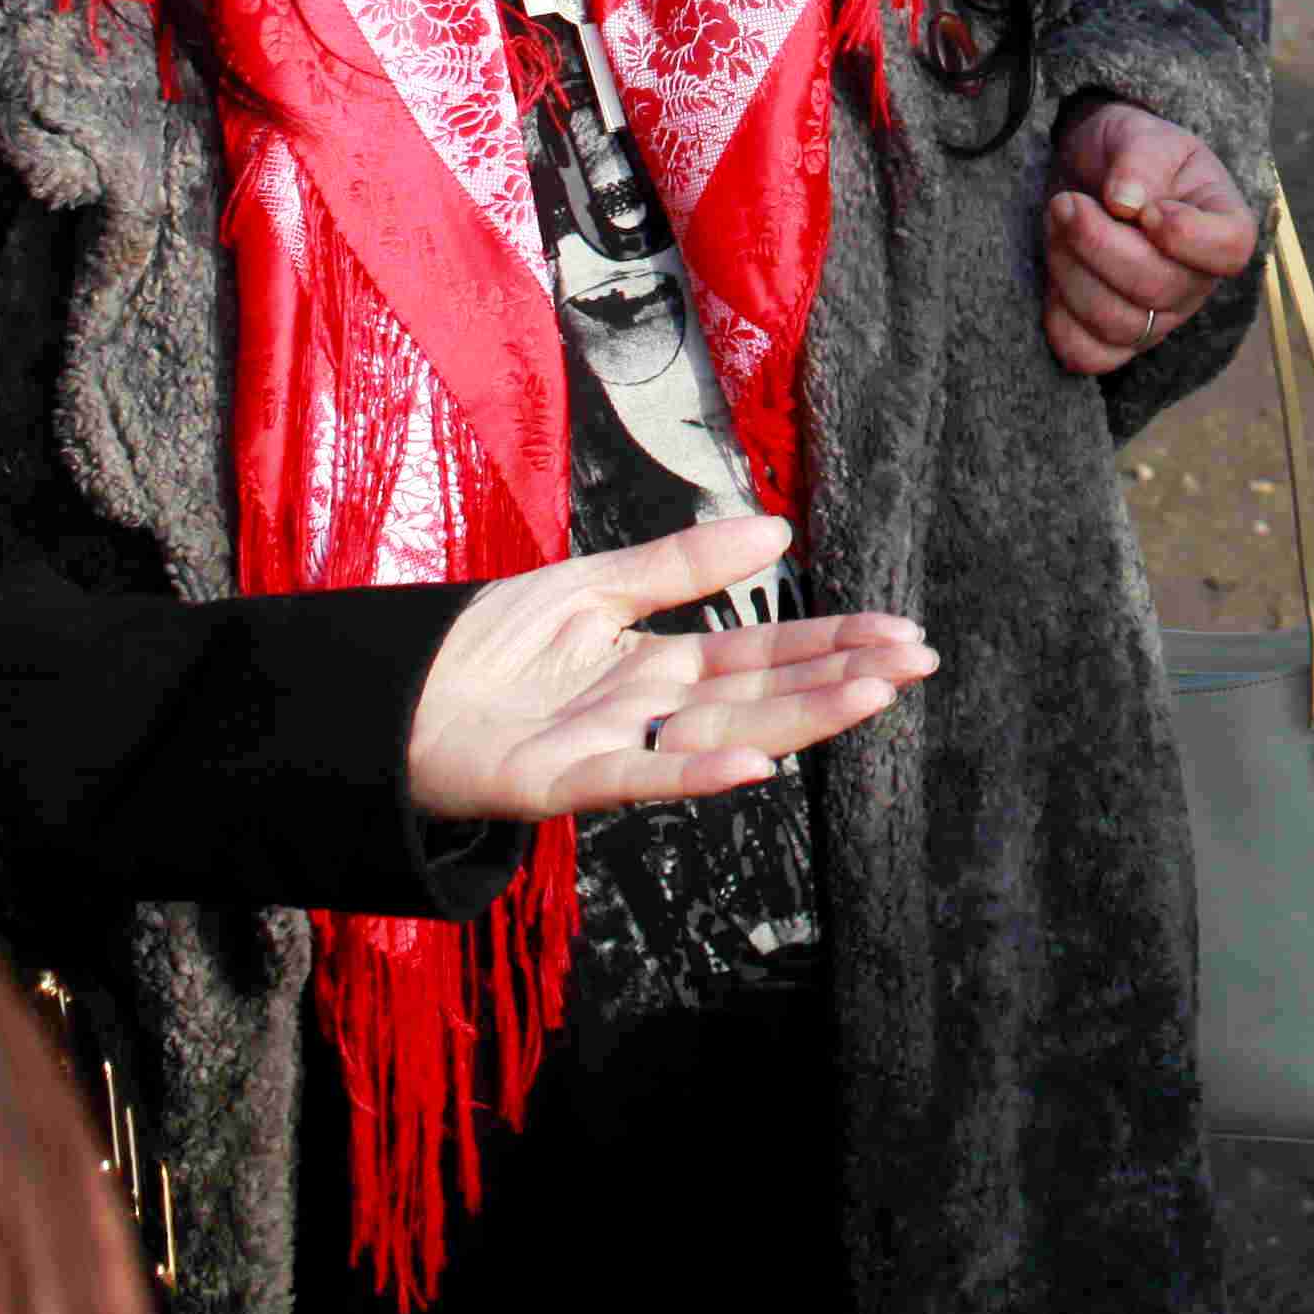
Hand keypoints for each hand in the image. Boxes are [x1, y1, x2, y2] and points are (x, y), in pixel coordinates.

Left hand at [405, 515, 934, 819]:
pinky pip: (641, 779)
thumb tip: (778, 532)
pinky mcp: (564, 782)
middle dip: (843, 680)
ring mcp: (616, 749)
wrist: (394, 693)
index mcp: (662, 668)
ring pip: (725, 737)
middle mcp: (653, 714)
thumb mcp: (594, 584)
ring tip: (874, 695)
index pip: (765, 654)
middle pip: (764, 696)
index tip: (900, 632)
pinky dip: (698, 777)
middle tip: (919, 662)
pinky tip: (756, 768)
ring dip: (801, 721)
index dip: (832, 643)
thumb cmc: (488, 645)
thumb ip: (681, 565)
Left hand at [1047, 102, 1254, 377]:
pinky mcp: (1116, 340)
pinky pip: (1090, 355)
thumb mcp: (1141, 133)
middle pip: (1160, 289)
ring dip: (1071, 272)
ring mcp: (1159, 317)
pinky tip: (1054, 275)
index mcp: (1222, 223)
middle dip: (1099, 244)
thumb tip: (1126, 202)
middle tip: (1066, 203)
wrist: (1090, 173)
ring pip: (1119, 324)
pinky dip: (1061, 320)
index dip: (1186, 235)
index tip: (1146, 207)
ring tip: (1057, 224)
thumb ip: (1141, 158)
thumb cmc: (1128, 153)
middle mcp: (1197, 280)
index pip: (1230, 249)